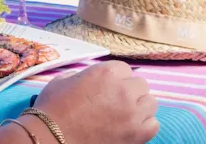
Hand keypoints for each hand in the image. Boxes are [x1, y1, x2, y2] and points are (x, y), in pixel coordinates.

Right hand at [27, 61, 157, 143]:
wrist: (52, 138)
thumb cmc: (54, 108)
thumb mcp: (64, 80)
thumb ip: (84, 75)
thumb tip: (92, 78)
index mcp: (106, 73)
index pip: (125, 69)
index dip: (116, 78)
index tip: (108, 87)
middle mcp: (124, 90)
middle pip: (141, 84)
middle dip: (130, 90)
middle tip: (115, 101)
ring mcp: (133, 114)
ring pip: (151, 102)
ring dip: (140, 106)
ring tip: (125, 113)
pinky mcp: (137, 135)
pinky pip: (153, 124)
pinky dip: (144, 124)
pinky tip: (130, 126)